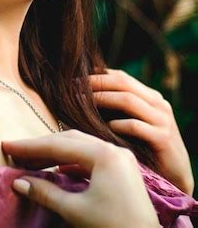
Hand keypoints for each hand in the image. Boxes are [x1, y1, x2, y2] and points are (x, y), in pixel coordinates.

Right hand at [1, 129, 159, 227]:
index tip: (8, 145)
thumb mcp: (75, 211)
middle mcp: (114, 149)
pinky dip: (73, 161)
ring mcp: (121, 158)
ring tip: (33, 162)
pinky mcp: (124, 170)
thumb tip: (18, 183)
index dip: (30, 146)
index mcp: (103, 154)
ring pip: (81, 147)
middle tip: (17, 152)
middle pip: (70, 140)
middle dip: (42, 147)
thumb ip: (45, 193)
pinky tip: (59, 170)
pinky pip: (93, 157)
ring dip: (57, 153)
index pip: (59, 145)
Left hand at [88, 67, 193, 194]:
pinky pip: (136, 126)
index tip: (76, 79)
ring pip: (128, 100)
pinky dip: (118, 124)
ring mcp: (162, 120)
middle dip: (97, 82)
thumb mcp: (135, 124)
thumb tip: (84, 99)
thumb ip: (119, 110)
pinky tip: (105, 127)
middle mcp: (158, 104)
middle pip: (123, 83)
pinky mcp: (163, 138)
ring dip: (103, 99)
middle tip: (75, 87)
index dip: (98, 75)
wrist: (176, 176)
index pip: (122, 77)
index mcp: (151, 97)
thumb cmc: (148, 150)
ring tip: (84, 103)